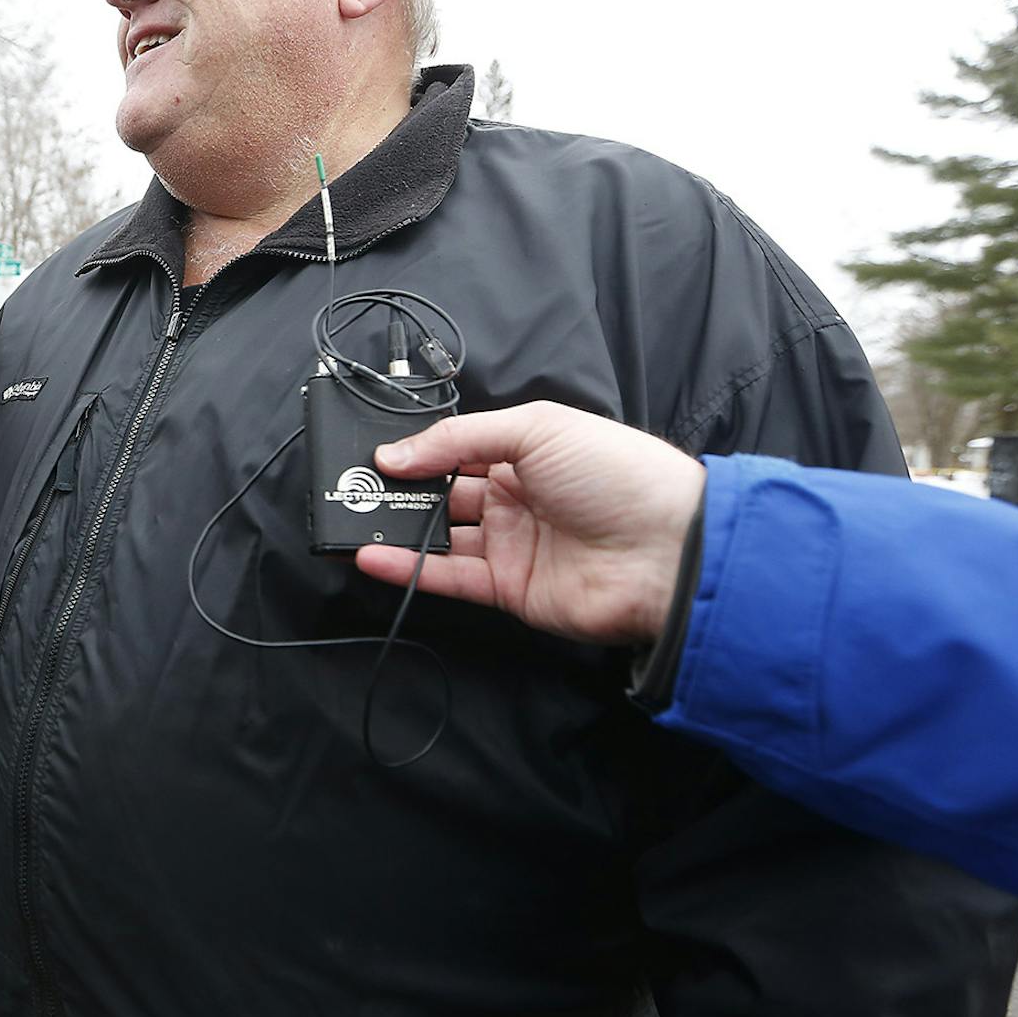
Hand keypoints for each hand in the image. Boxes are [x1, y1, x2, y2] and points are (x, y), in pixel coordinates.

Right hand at [351, 402, 705, 646]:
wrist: (666, 549)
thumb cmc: (617, 474)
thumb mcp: (537, 428)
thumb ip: (458, 439)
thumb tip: (394, 454)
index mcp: (526, 453)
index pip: (457, 450)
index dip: (418, 451)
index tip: (374, 454)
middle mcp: (515, 498)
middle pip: (442, 494)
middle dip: (399, 491)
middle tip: (352, 488)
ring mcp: (511, 545)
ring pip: (439, 537)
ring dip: (395, 529)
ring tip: (351, 519)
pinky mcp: (508, 588)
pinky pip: (448, 578)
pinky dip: (407, 569)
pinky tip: (371, 555)